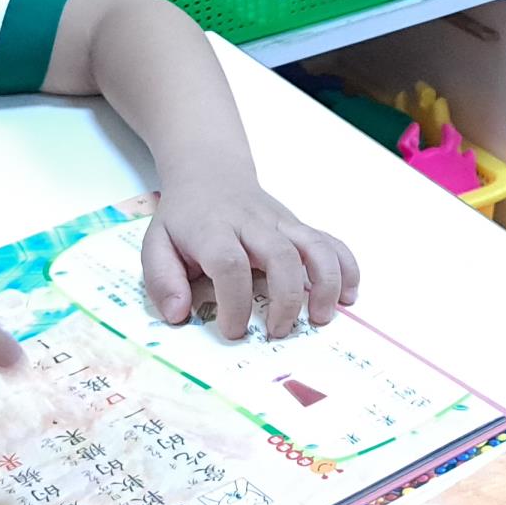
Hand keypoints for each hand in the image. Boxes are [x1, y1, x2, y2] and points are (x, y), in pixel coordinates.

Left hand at [143, 180, 359, 340]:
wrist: (210, 173)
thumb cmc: (185, 218)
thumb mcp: (157, 244)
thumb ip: (162, 280)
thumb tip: (177, 314)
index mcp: (213, 230)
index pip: (230, 264)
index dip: (235, 302)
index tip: (233, 330)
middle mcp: (252, 225)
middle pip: (280, 255)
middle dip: (286, 299)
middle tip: (278, 331)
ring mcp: (281, 224)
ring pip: (314, 246)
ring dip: (325, 284)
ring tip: (321, 318)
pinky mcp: (299, 227)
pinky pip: (330, 242)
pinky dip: (346, 267)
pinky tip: (348, 295)